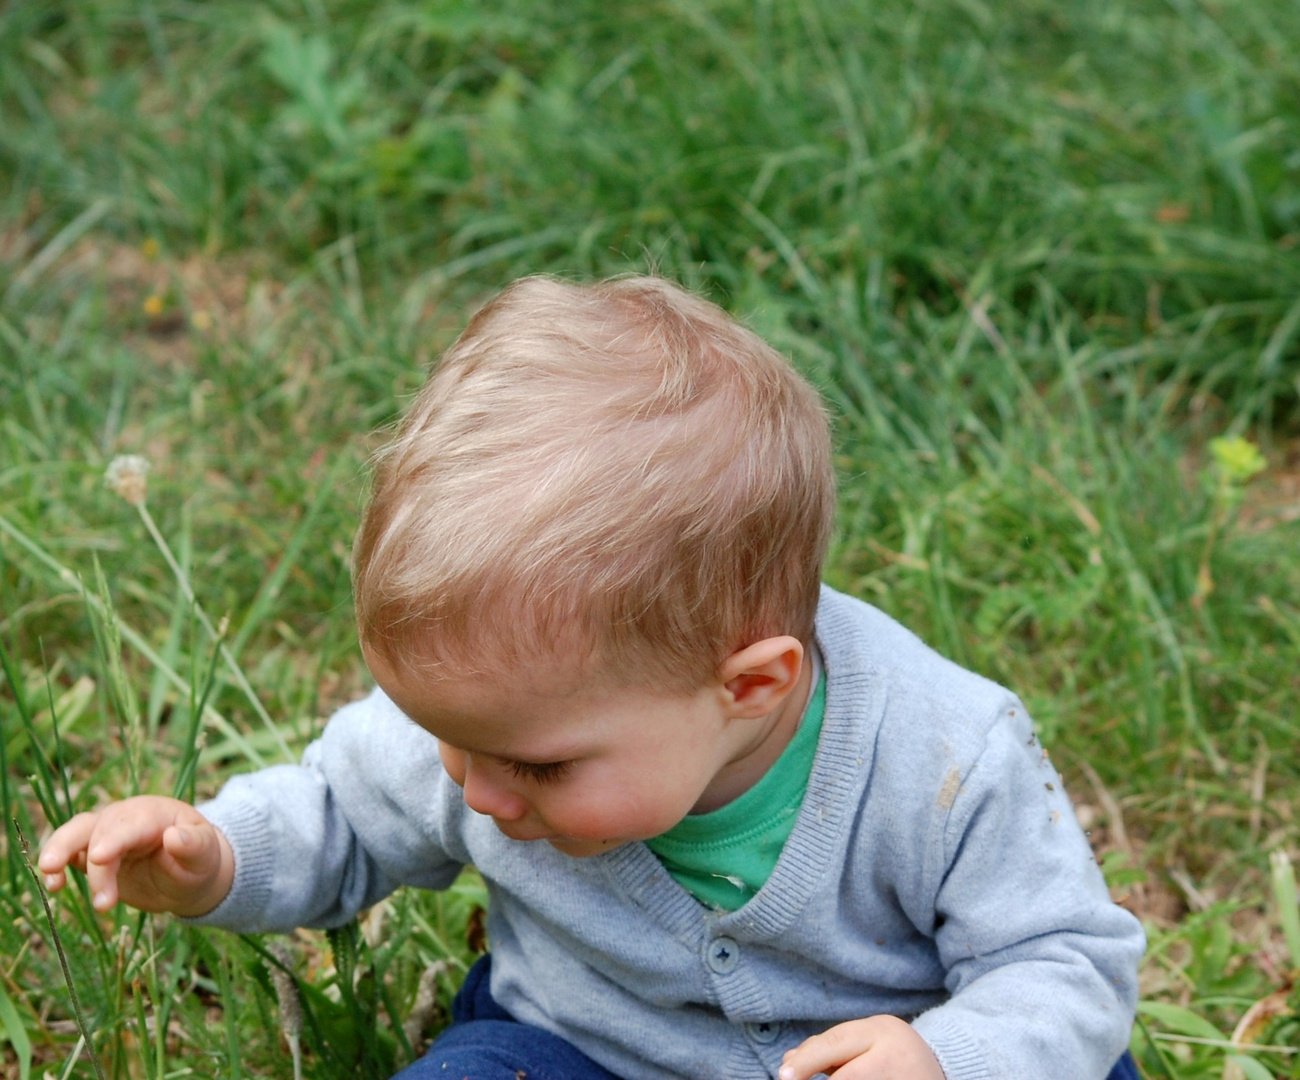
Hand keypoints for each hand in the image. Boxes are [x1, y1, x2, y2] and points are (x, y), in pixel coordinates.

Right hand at [37, 796, 233, 917]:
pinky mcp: (92, 853)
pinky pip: (69, 854)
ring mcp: (106, 834)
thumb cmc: (198, 859)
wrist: (188, 872)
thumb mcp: (204, 853)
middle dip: (94, 863)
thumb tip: (174, 837)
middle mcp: (126, 818)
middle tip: (92, 894)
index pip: (131, 824)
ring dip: (59, 853)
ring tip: (51, 882)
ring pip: (75, 833)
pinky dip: (56, 866)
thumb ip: (192, 845)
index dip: (114, 839)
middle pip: (99, 829)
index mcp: (155, 813)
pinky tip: (53, 885)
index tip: (98, 857)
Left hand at [779, 1016, 946, 1079]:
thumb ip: (831, 1049)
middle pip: (848, 1074)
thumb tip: (789, 1061)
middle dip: (819, 1077)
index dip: (806, 1060)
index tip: (784, 1075)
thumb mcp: (866, 1041)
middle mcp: (897, 1051)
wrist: (945, 1067)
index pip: (835, 1042)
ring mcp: (905, 1078)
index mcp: (882, 1029)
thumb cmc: (893, 1055)